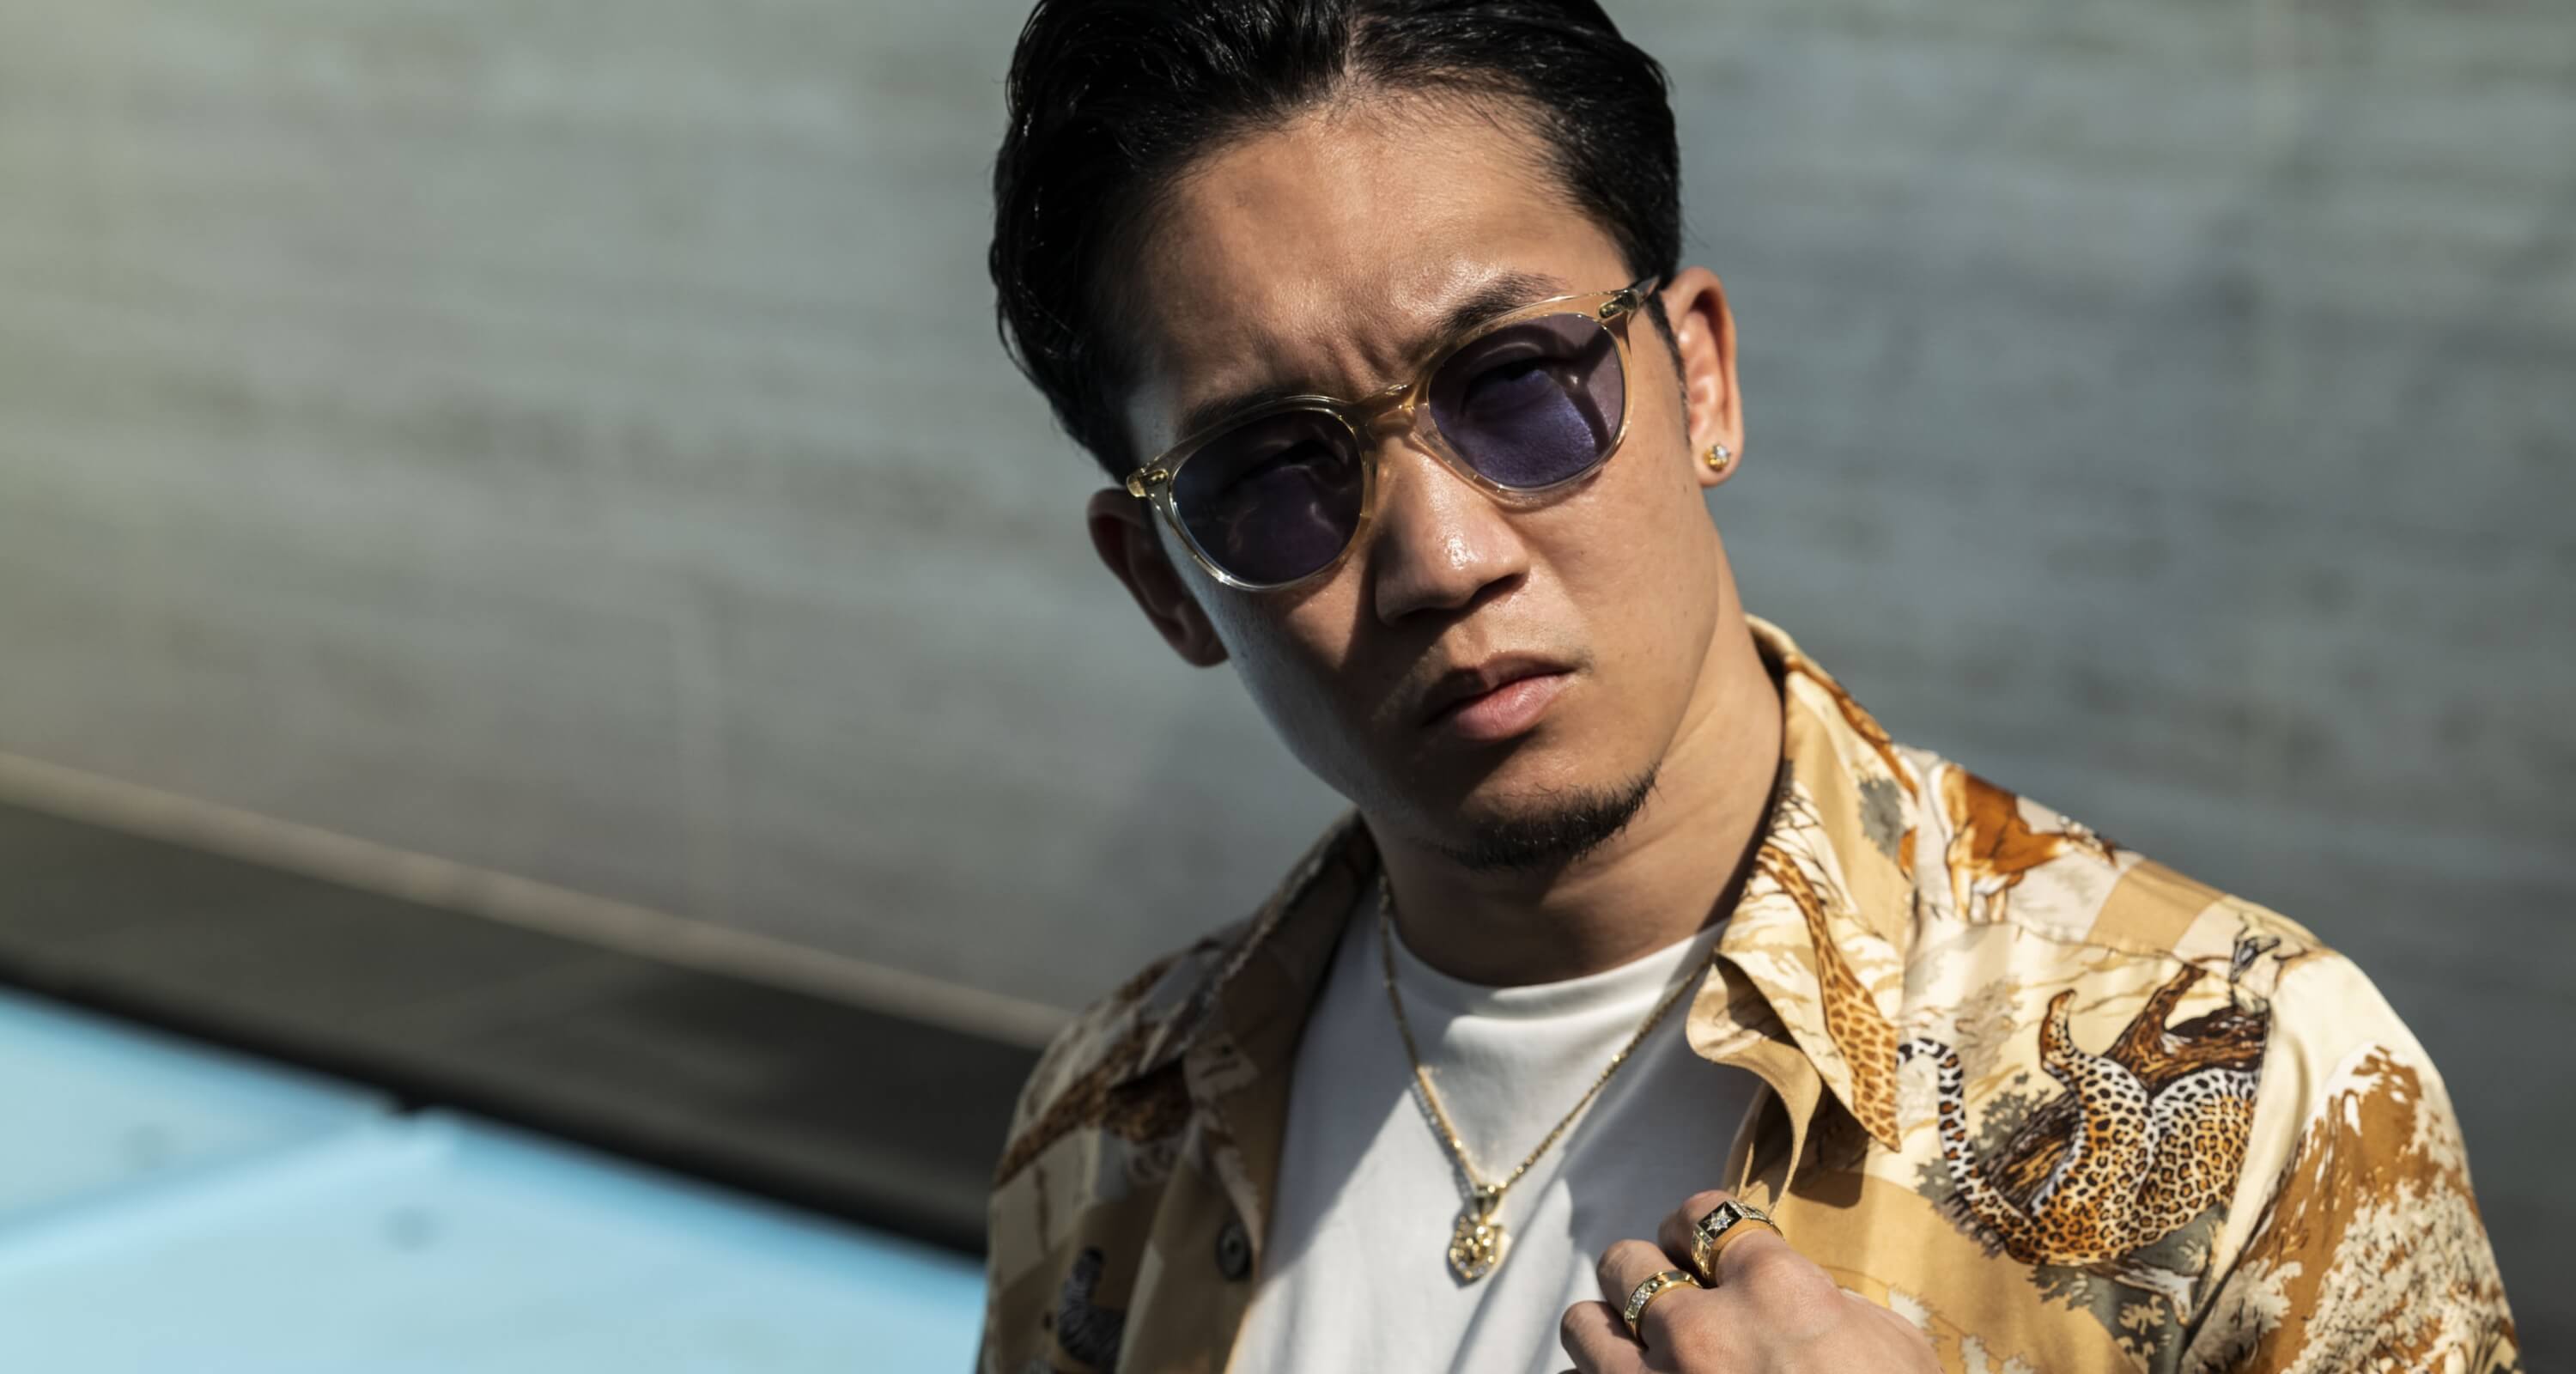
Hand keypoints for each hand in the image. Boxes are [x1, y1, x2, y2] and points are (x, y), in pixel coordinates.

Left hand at [1559, 1190, 1939, 1372]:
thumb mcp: (1893, 1349)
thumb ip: (1833, 1305)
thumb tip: (1806, 1293)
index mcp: (1774, 1290)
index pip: (1702, 1215)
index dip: (1697, 1229)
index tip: (1701, 1250)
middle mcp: (1701, 1330)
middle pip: (1626, 1262)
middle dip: (1644, 1276)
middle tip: (1669, 1303)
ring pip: (1583, 1327)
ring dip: (1606, 1334)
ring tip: (1633, 1351)